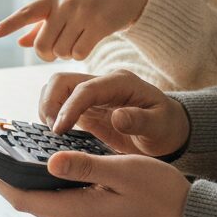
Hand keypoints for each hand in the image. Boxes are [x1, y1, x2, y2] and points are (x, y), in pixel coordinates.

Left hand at [0, 0, 149, 61]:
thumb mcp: (65, 4)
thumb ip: (42, 24)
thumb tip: (21, 42)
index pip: (27, 12)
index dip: (10, 24)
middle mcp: (65, 3)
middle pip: (43, 45)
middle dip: (48, 54)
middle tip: (57, 50)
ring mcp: (82, 13)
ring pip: (61, 52)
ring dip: (67, 54)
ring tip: (76, 41)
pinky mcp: (100, 24)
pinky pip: (80, 54)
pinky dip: (81, 55)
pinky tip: (87, 44)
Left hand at [0, 151, 190, 216]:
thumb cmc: (162, 196)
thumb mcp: (124, 171)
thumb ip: (85, 167)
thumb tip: (49, 161)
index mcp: (79, 212)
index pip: (24, 198)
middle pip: (31, 201)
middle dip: (9, 178)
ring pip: (47, 203)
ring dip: (30, 182)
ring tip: (18, 154)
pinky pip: (64, 204)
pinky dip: (51, 186)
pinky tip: (54, 168)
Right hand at [39, 70, 190, 158]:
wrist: (167, 129)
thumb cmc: (166, 126)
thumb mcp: (160, 126)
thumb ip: (140, 120)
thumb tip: (117, 117)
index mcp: (121, 83)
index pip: (86, 89)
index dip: (69, 108)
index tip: (59, 130)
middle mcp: (103, 83)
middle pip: (63, 81)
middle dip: (50, 103)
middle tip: (52, 132)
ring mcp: (93, 94)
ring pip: (57, 90)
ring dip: (48, 108)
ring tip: (53, 134)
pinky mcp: (86, 108)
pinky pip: (61, 105)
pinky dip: (52, 116)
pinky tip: (56, 135)